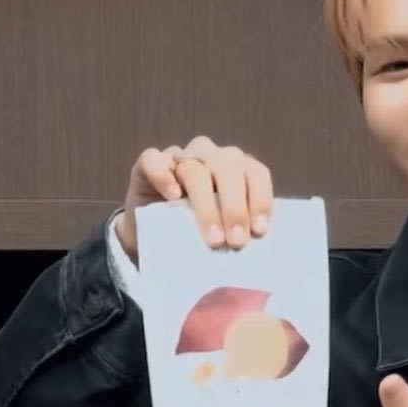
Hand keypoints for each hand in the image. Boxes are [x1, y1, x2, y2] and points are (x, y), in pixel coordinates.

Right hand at [116, 136, 273, 262]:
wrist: (156, 238)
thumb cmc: (198, 233)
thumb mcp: (224, 230)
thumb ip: (238, 230)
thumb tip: (255, 249)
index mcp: (236, 167)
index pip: (255, 173)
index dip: (260, 199)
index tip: (259, 230)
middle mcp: (210, 156)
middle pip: (227, 168)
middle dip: (235, 206)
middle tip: (237, 241)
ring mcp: (178, 157)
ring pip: (194, 168)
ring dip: (205, 204)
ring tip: (212, 237)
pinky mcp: (147, 165)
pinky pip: (153, 160)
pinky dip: (163, 176)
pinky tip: (172, 197)